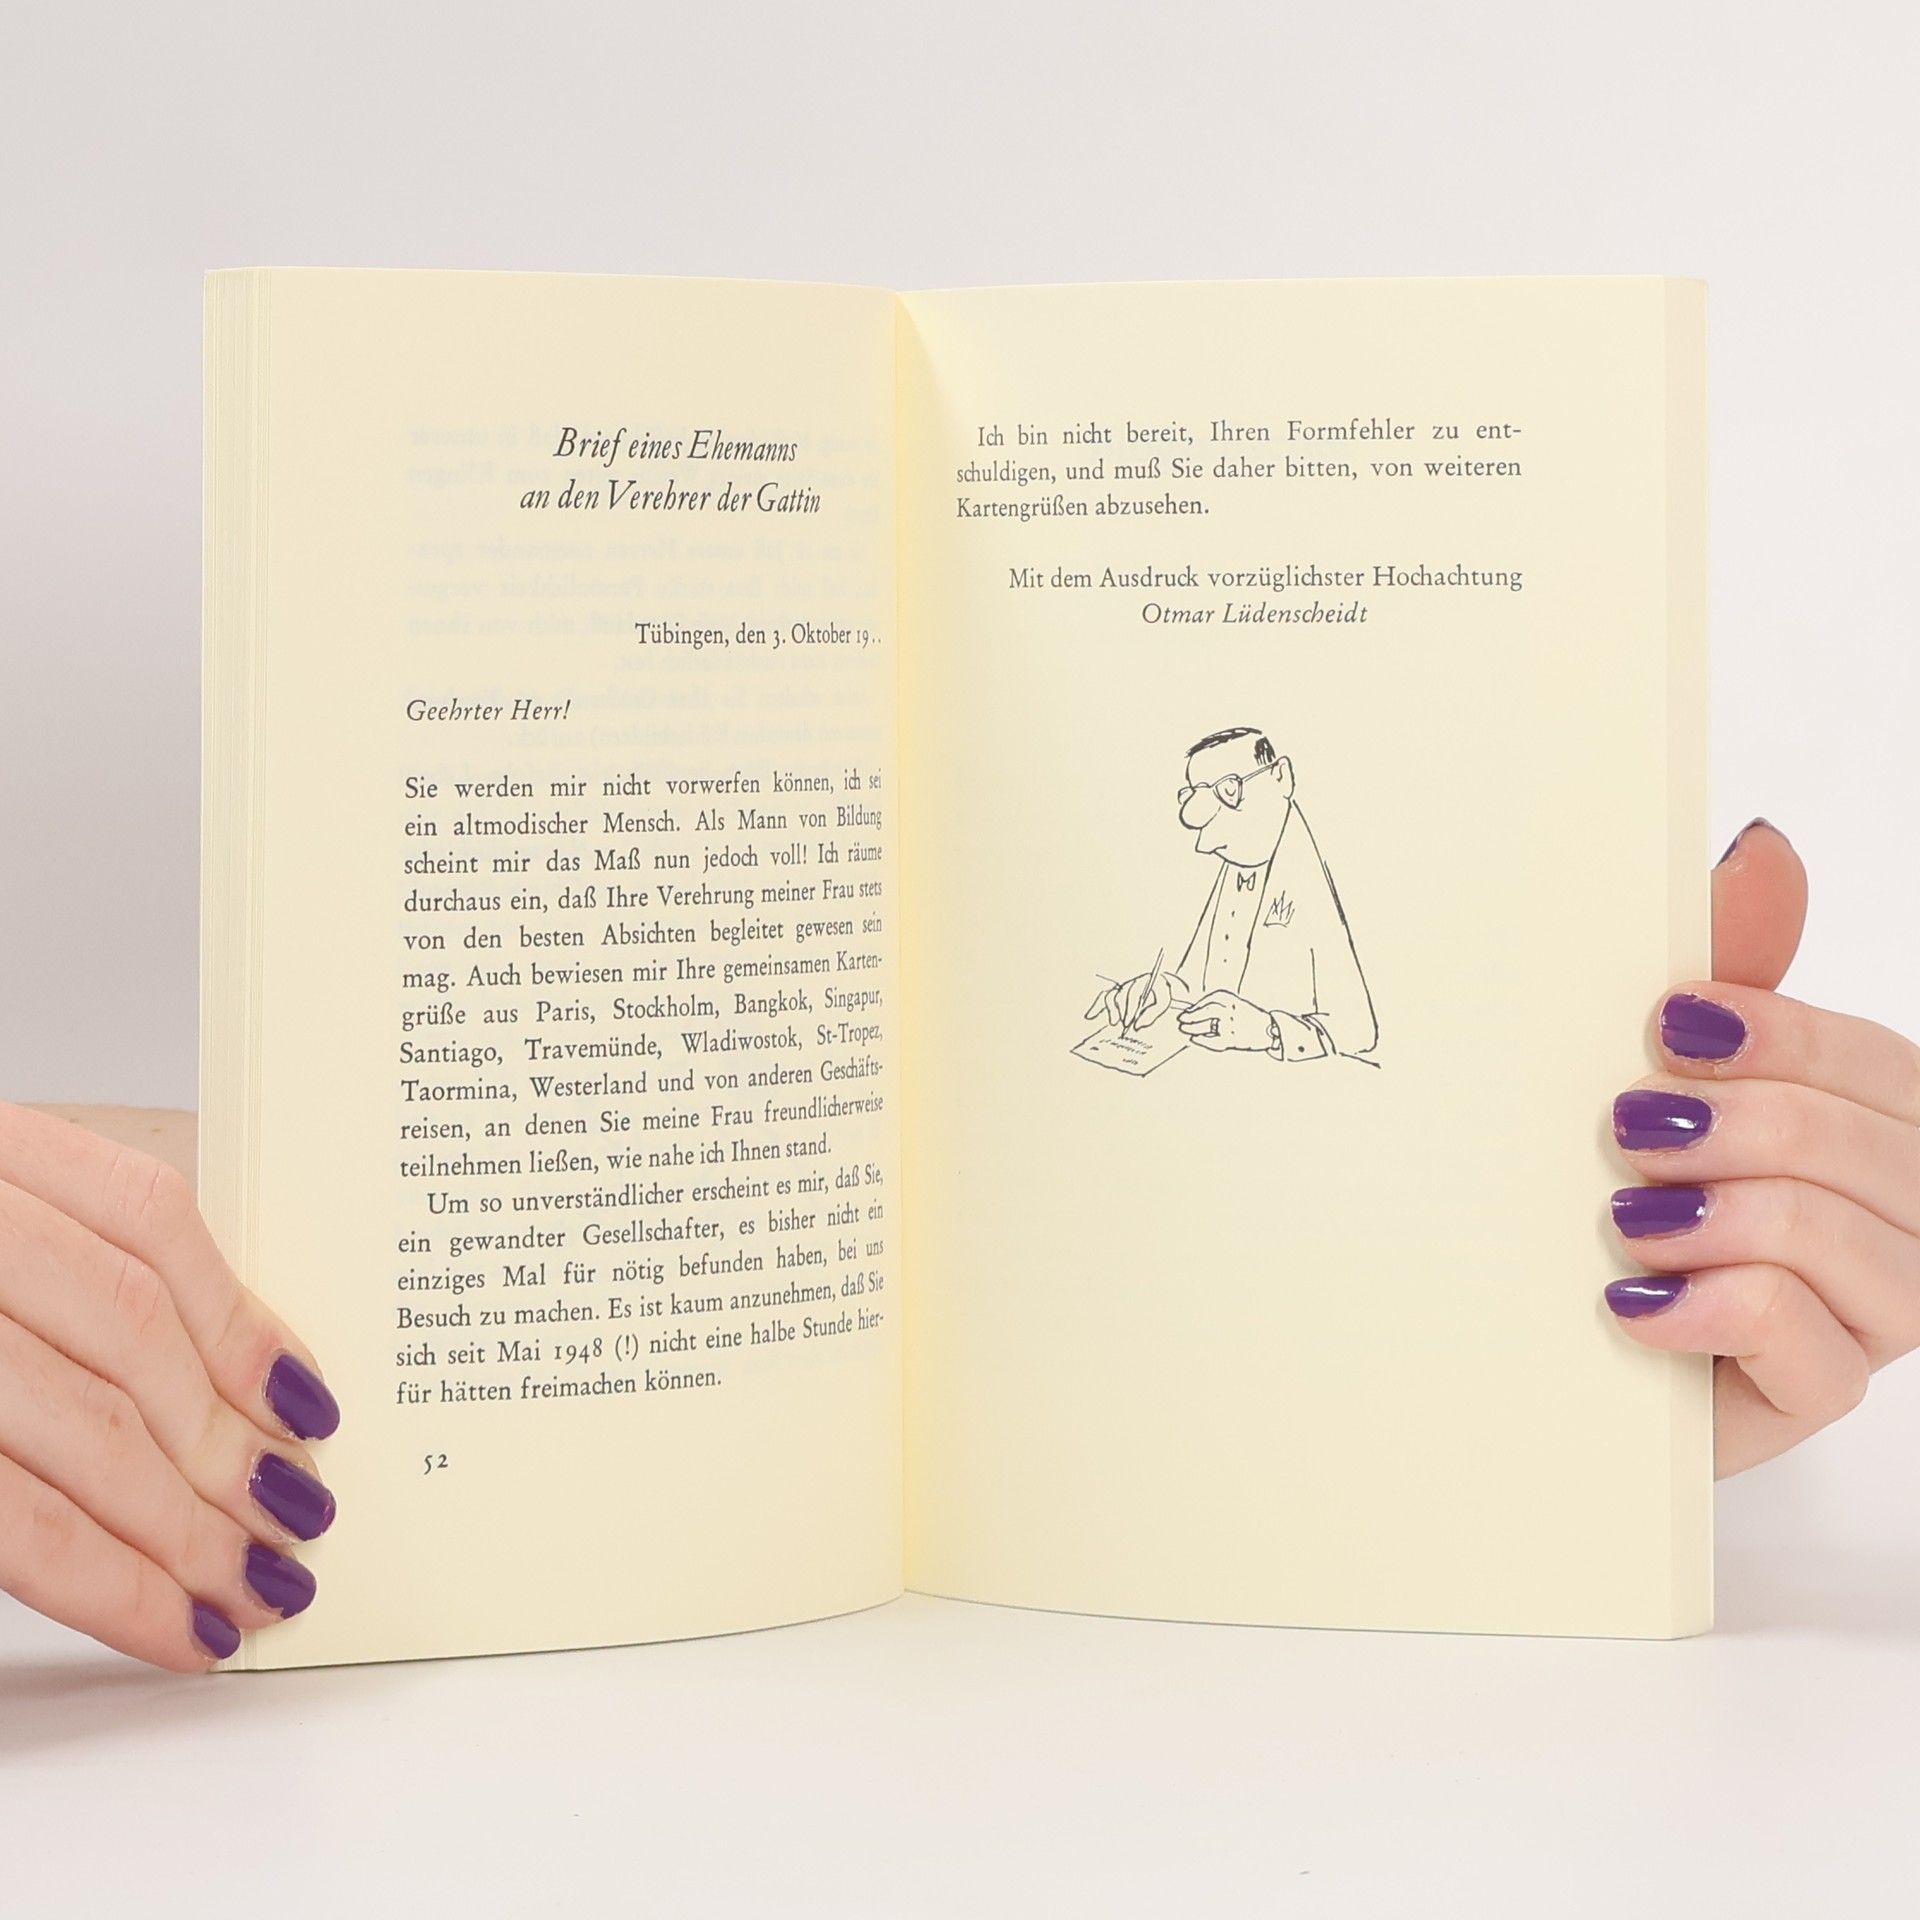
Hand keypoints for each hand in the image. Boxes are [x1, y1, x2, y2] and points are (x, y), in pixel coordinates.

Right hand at [0, 1104, 338, 1669]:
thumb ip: (73, 1257)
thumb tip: (238, 1372)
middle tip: (301, 1517)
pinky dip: (100, 1581)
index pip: (146, 1220)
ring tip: (255, 1588)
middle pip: (126, 1336)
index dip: (242, 1317)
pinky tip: (167, 1620)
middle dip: (227, 1442)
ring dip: (183, 1530)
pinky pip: (7, 1521)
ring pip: (75, 1434)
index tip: (309, 1402)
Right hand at [1086, 969, 1186, 1031]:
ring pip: (1112, 995)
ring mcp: (1125, 986)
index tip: (1134, 1024)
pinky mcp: (1118, 992)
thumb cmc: (1166, 996)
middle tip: (1126, 1025)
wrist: (1170, 987)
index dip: (1133, 1009)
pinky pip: (1105, 997)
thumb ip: (1153, 1013)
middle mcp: (1134, 981)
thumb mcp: (1166, 1002)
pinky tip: (1090, 1016)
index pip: (1135, 993)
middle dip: (1124, 1012)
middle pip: (1122, 994)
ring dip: (1112, 1010)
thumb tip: (1138, 1025)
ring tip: (1114, 1023)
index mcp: (1146, 981)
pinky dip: (1097, 1006)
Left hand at [1177, 990, 1273, 1051]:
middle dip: (1191, 1016)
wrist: (1269, 1029)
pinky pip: (1212, 1040)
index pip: (1208, 1000)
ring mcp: (1229, 1024)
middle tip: (1182, 1019)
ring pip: (1206, 1025)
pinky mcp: (1231, 1038)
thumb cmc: (1250, 1017)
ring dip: (1193, 1028)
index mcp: (1230, 998)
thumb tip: (1194, 1011)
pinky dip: (1201, 1040)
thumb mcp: (1234, 1003)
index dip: (1195, 1007)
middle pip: (1205, 1011)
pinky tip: (1194, 1039)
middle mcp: (1229, 1009)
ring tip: (1185, 1029)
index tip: (1187, 1011)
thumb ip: (1217, 1006)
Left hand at [1604, 822, 1919, 1475]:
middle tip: (1633, 1125)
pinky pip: (1809, 1347)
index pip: (1881, 1067)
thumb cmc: (1614, 1192)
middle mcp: (1894, 1222)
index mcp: (1871, 1131)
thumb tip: (1759, 845)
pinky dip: (1714, 1308)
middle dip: (1752, 1125)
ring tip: (1627, 1215)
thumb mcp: (1660, 1072)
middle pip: (1880, 1150)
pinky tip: (1632, 1299)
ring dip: (1728, 1214)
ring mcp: (1864, 1318)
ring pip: (1854, 1245)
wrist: (1536, 1340)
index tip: (1671, 1022)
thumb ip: (1727, 976)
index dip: (1787, 1036)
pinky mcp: (1812, 1397)